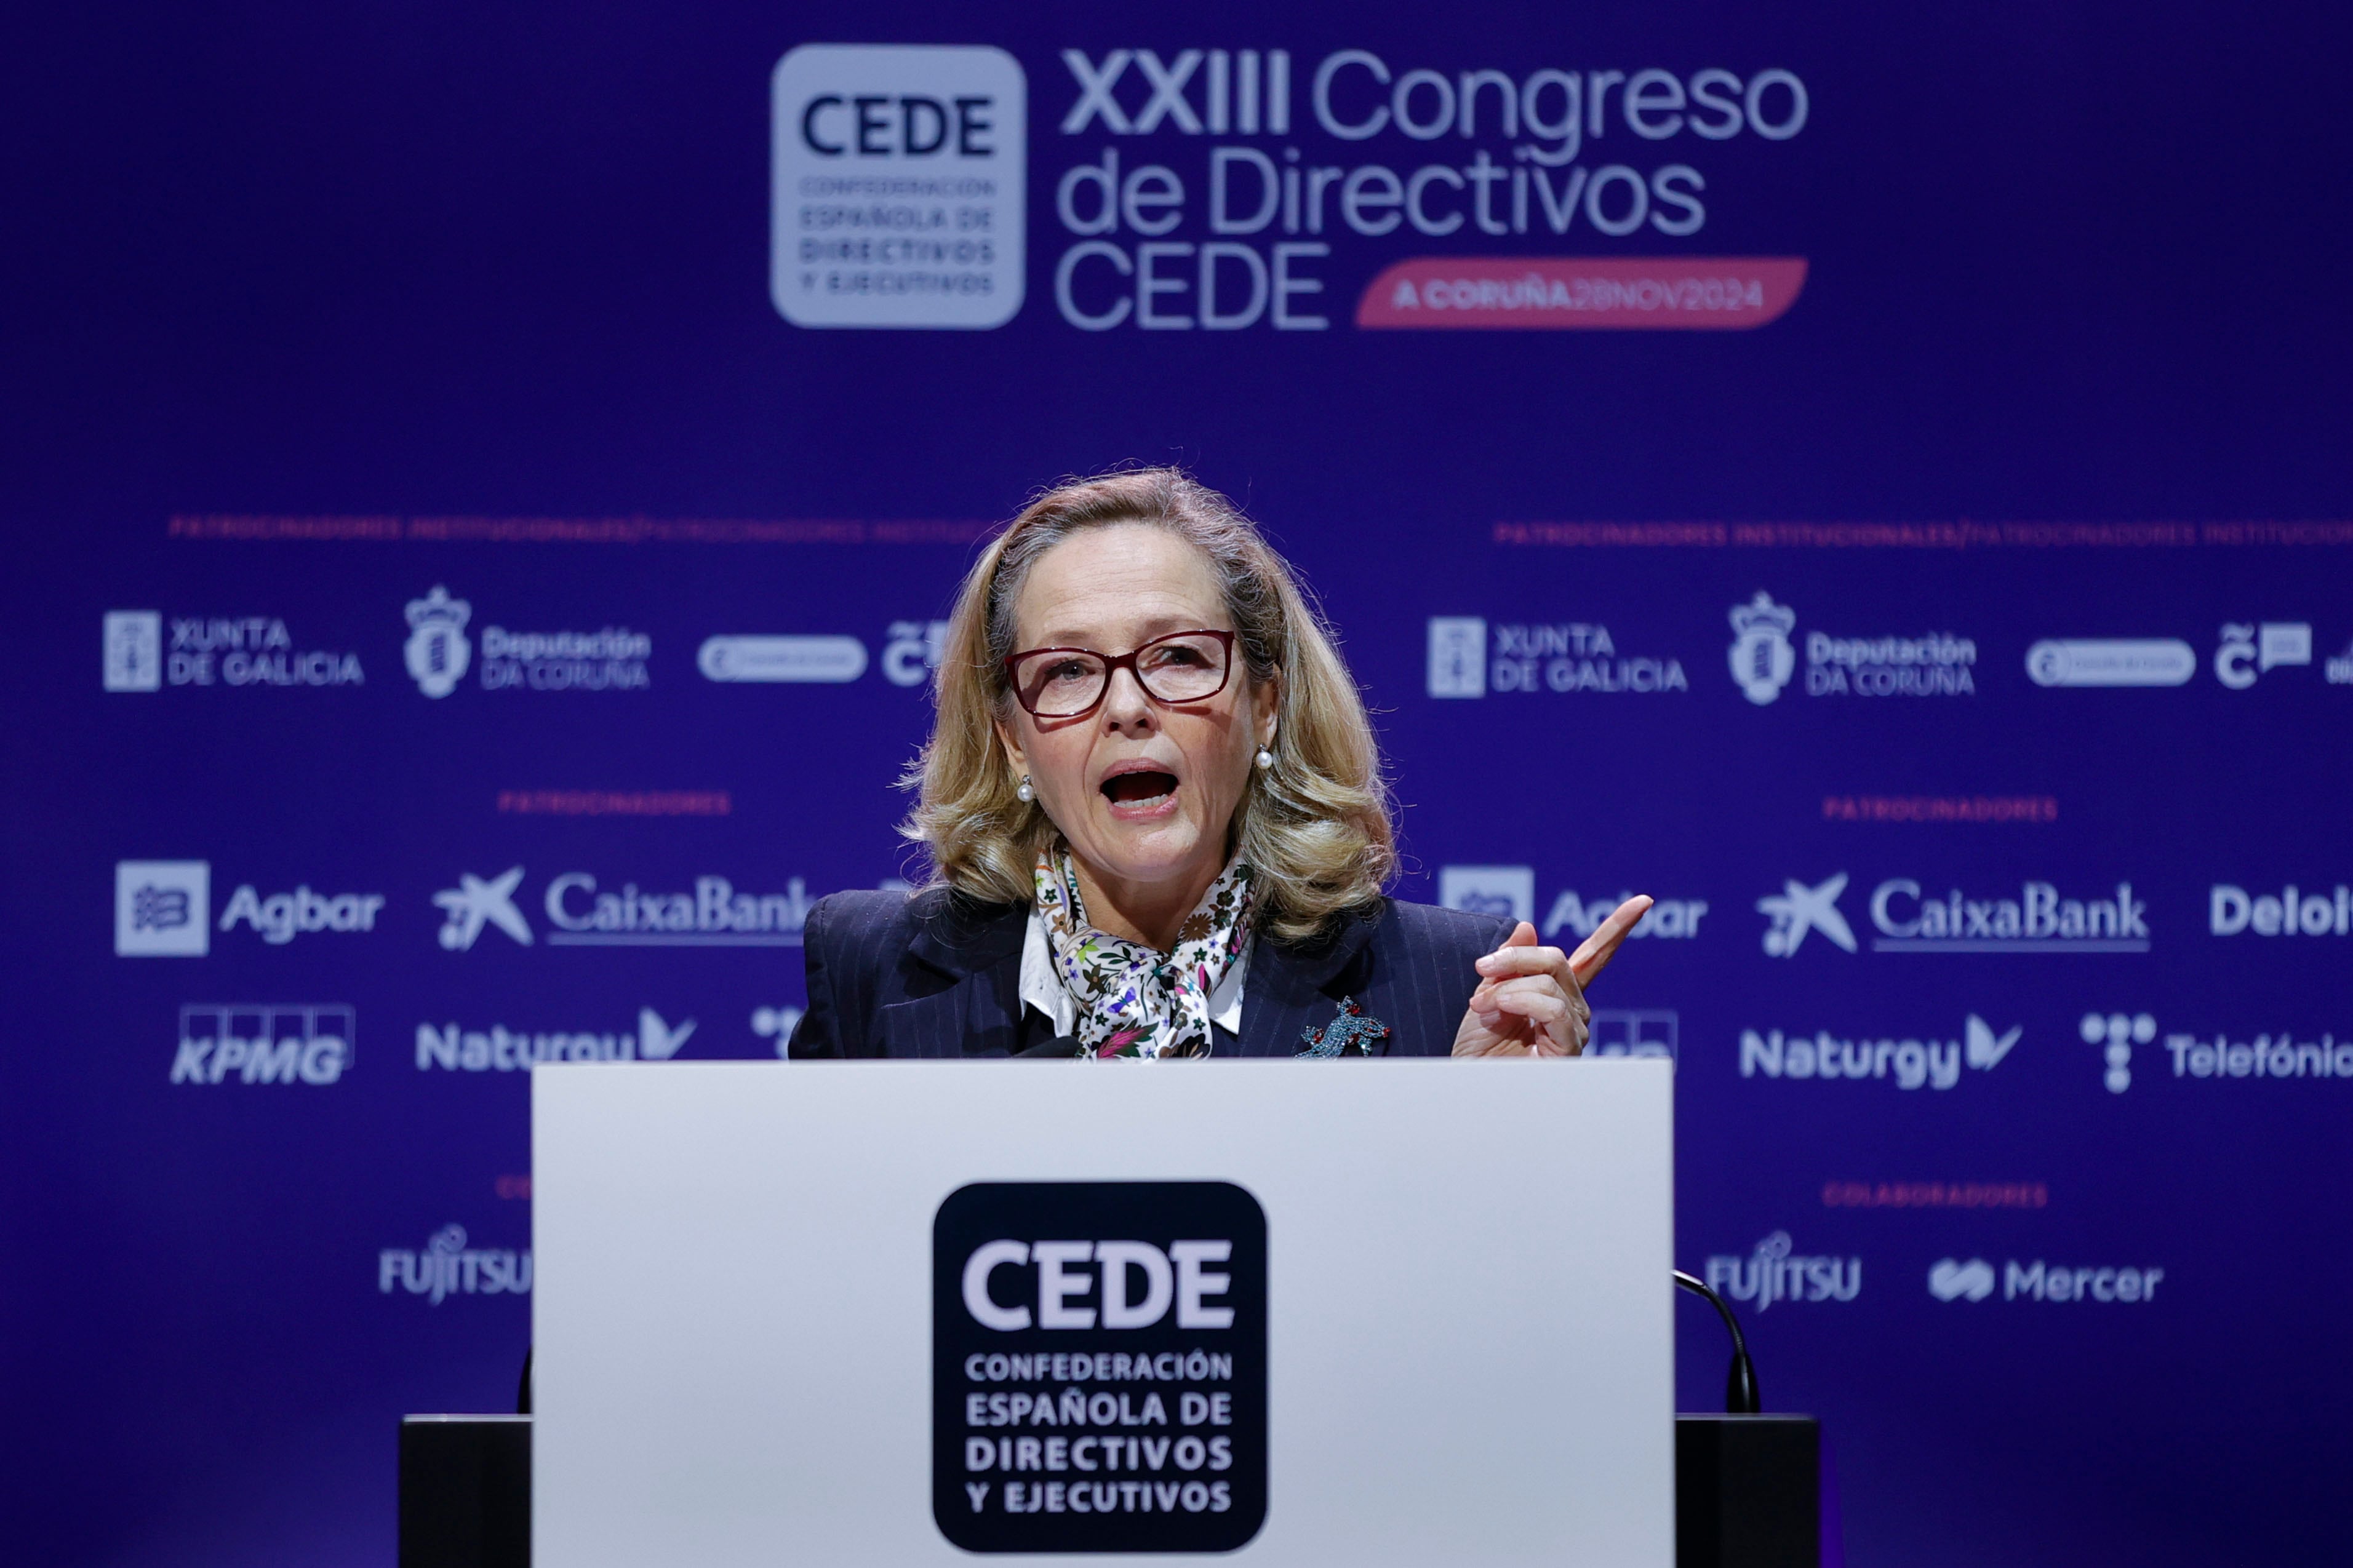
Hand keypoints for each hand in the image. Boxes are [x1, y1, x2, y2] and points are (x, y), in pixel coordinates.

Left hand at [1450, 896, 1652, 1057]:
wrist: (1469, 1084)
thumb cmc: (1477, 1050)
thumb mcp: (1487, 995)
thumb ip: (1509, 965)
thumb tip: (1528, 926)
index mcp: (1556, 994)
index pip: (1593, 956)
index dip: (1618, 928)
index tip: (1644, 901)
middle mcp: (1573, 1010)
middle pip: (1556, 960)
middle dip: (1514, 958)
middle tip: (1481, 969)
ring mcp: (1575, 1029)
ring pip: (1550, 981)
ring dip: (1508, 987)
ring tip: (1484, 1007)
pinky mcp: (1570, 1047)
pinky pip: (1552, 1006)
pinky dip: (1521, 1001)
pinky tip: (1501, 1011)